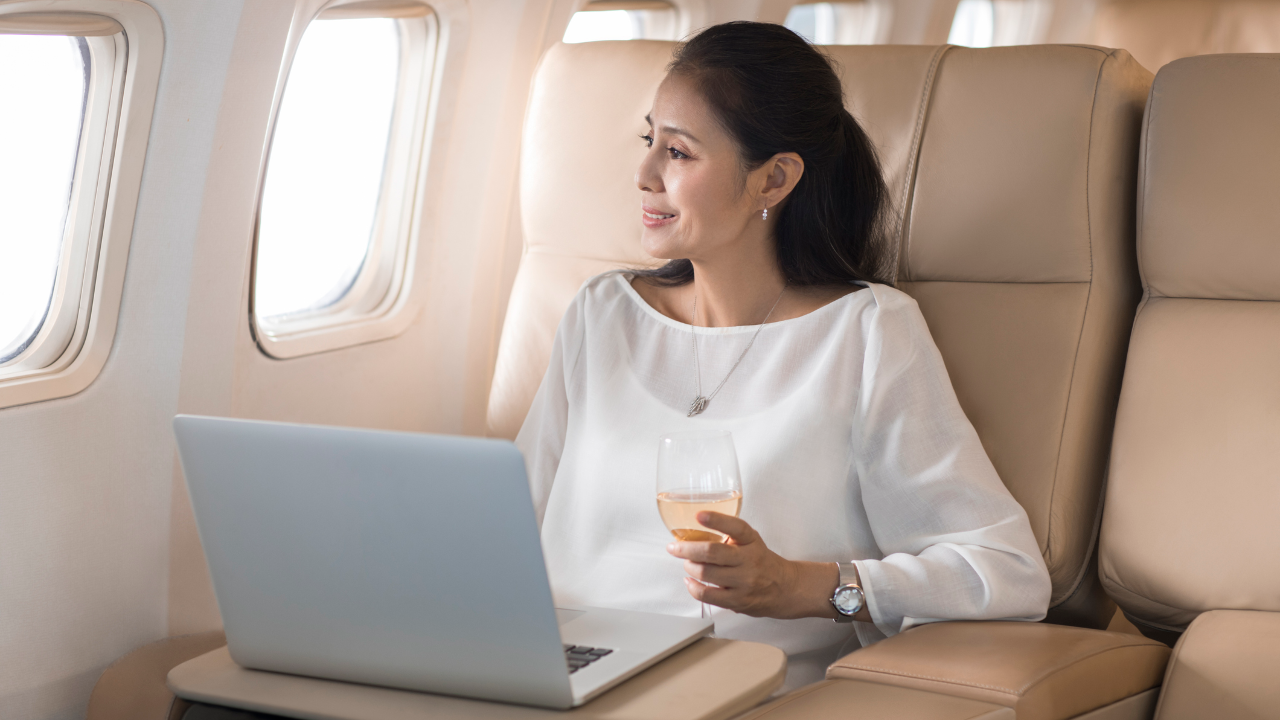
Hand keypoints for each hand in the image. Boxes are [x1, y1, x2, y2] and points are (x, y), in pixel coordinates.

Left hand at [666, 512, 840, 619]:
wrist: (785, 587)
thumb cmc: (761, 561)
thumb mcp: (750, 541)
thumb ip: (728, 535)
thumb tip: (692, 532)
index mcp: (751, 541)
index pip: (736, 527)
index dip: (716, 519)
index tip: (698, 515)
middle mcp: (749, 560)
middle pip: (712, 553)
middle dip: (686, 549)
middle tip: (674, 547)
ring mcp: (744, 582)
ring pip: (706, 574)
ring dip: (689, 567)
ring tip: (687, 564)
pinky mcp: (738, 600)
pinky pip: (707, 595)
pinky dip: (693, 587)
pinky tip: (690, 581)